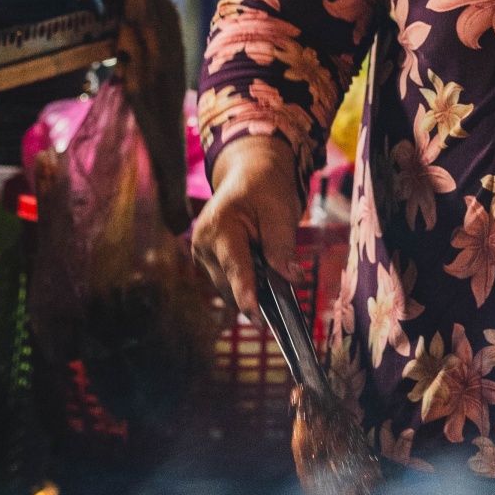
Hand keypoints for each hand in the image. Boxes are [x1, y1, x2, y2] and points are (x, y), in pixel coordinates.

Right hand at [192, 137, 302, 320]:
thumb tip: (293, 279)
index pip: (235, 268)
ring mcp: (201, 255)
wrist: (248, 174)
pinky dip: (246, 285)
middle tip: (287, 301)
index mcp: (219, 226)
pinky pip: (228, 283)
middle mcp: (203, 244)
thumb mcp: (280, 211)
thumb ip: (283, 246)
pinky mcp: (207, 262)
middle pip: (231, 285)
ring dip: (252, 290)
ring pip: (228, 288)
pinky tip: (262, 275)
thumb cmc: (265, 188)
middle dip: (257, 296)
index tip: (257, 320)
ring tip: (274, 278)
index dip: (247, 295)